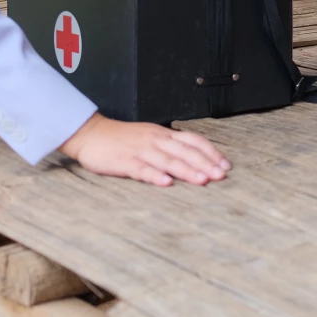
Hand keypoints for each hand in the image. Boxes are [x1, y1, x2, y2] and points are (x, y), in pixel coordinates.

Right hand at [59, 113, 229, 186]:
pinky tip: (166, 183)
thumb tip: (193, 157)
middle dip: (205, 163)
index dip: (211, 152)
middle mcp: (155, 141)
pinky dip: (155, 176)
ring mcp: (140, 151)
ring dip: (187, 170)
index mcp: (163, 134)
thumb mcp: (150, 137)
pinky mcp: (124, 162)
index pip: (193, 141)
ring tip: (202, 180)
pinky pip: (141, 169)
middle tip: (221, 175)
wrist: (91, 133)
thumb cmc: (122, 138)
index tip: (225, 165)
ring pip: (168, 160)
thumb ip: (169, 145)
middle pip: (185, 151)